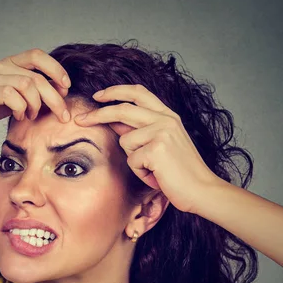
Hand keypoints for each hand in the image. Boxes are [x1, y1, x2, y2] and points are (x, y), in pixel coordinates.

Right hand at [0, 48, 71, 140]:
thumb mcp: (16, 98)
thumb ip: (33, 92)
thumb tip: (61, 92)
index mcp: (9, 64)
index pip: (37, 55)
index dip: (55, 69)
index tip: (66, 88)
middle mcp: (0, 66)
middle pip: (37, 77)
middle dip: (55, 98)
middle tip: (62, 115)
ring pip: (27, 85)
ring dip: (36, 105)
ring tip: (31, 116)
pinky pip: (12, 95)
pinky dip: (21, 108)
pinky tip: (19, 116)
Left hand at [74, 84, 223, 212]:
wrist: (202, 190)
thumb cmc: (180, 172)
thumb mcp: (161, 145)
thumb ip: (140, 130)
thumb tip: (113, 121)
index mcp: (168, 115)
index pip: (138, 93)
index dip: (116, 91)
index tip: (98, 95)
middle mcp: (166, 119)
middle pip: (122, 109)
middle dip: (97, 114)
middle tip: (80, 120)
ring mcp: (162, 131)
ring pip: (125, 141)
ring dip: (134, 160)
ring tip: (153, 170)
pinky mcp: (157, 148)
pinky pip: (132, 160)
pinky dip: (140, 173)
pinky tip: (157, 176)